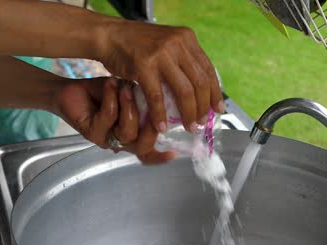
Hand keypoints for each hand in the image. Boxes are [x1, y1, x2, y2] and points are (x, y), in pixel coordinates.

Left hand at [54, 77, 174, 164]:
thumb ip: (145, 101)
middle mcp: (120, 142)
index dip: (161, 157)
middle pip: (143, 147)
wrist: (73, 89)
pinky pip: (108, 118)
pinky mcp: (91, 132)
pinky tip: (112, 84)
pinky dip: (112, 99)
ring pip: (127, 133)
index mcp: (133, 136)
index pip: (149, 153)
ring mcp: (106, 140)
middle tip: (153, 104)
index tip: (175, 154)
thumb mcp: (130, 94)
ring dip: (129, 108)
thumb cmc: (105, 93)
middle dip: (151, 127)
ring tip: (126, 88)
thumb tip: (164, 98)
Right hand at [97, 20, 224, 132]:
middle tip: (201, 122)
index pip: (208, 69)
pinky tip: (162, 126)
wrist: (110, 35)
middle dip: (202, 107)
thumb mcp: (167, 45)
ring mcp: (161, 54)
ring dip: (188, 113)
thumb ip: (183, 62)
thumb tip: (200, 91)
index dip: (215, 92)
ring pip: (184, 91)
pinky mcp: (144, 65)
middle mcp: (178, 43)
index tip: (217, 109)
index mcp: (187, 38)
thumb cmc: (137, 44)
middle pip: (199, 82)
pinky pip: (157, 96)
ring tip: (189, 126)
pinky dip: (160, 115)